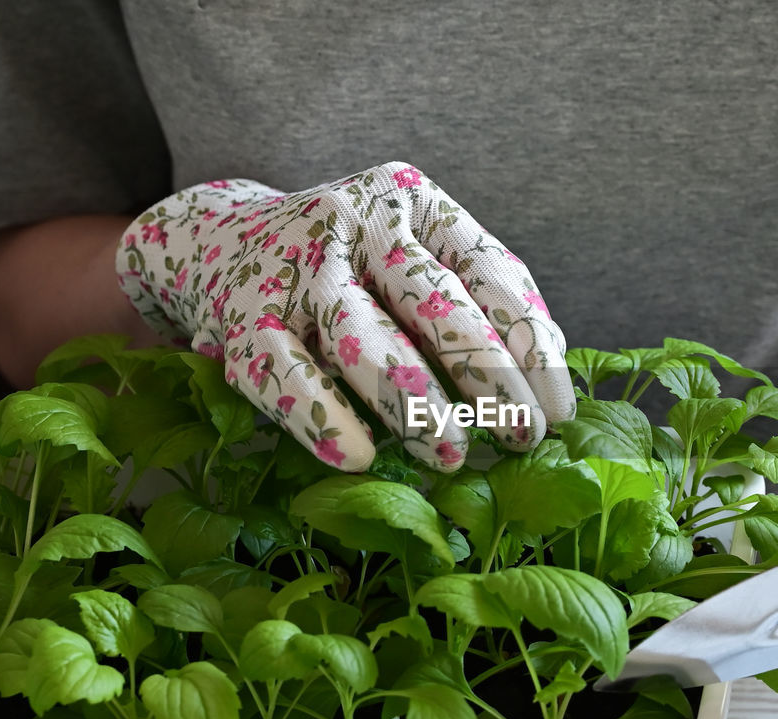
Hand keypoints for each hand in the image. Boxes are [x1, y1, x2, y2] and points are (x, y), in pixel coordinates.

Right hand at [115, 162, 573, 471]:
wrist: (219, 236)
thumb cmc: (352, 265)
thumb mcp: (416, 254)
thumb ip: (477, 297)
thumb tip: (552, 366)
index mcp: (415, 201)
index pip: (491, 273)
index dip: (531, 346)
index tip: (558, 412)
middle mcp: (358, 221)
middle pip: (436, 304)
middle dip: (487, 377)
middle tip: (521, 438)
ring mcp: (298, 266)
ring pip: (365, 338)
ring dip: (413, 402)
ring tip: (450, 454)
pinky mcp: (244, 316)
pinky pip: (285, 373)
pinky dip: (321, 416)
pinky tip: (357, 458)